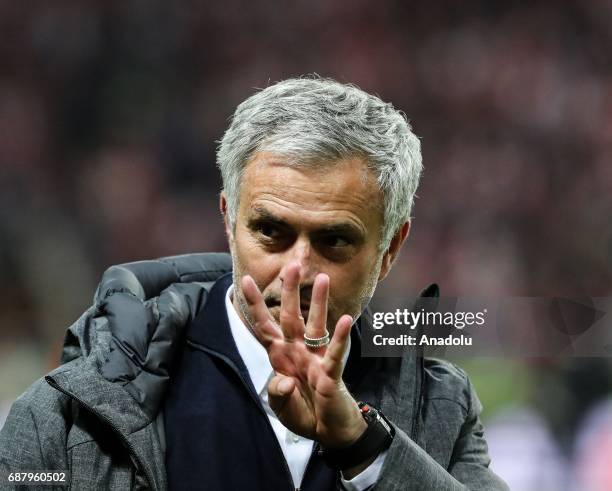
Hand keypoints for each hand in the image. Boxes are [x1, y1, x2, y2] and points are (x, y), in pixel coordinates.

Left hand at [241, 261, 366, 447]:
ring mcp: (315, 360)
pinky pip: (335, 353)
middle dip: (290, 292)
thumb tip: (285, 380)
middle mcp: (297, 352)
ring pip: (316, 325)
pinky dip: (341, 338)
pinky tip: (346, 320)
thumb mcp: (281, 408)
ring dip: (319, 302)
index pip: (265, 326)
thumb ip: (277, 393)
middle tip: (293, 266)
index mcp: (281, 357)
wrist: (328, 432)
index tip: (244, 280)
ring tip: (323, 279)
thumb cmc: (304, 413)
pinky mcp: (331, 373)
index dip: (255, 304)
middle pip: (291, 316)